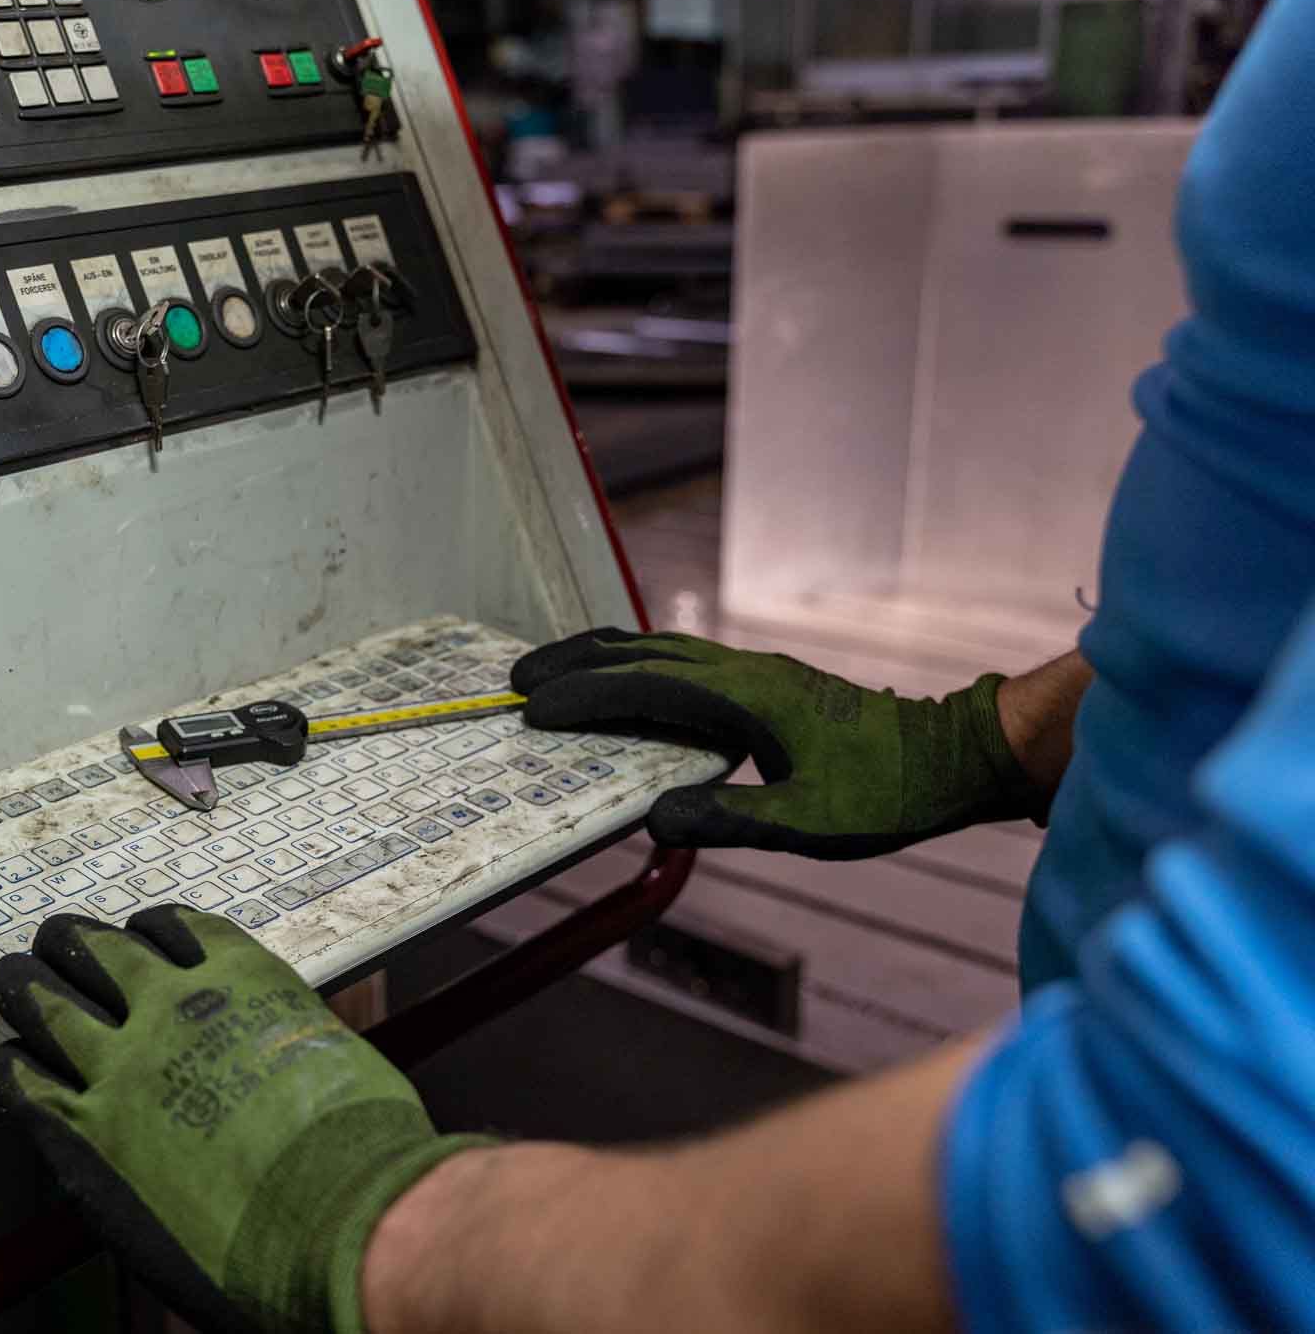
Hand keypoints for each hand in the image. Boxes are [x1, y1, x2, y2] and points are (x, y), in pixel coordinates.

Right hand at [0, 908, 488, 1333]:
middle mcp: (121, 1063)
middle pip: (45, 1002)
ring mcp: (181, 1009)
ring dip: (77, 941)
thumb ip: (120, 1180)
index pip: (22, 1078)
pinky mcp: (242, 975)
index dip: (16, 1061)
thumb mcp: (154, 1241)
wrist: (343, 1218)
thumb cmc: (260, 1259)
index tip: (16, 1054)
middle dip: (25, 985)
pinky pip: (182, 928)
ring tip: (68, 935)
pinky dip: (158, 925)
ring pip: (104, 951)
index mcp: (90, 1138)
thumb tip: (123, 1160)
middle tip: (20, 973)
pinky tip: (153, 927)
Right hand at [511, 630, 1041, 859]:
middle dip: (577, 663)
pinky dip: (638, 668)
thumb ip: (731, 819)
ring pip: (662, 650)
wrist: (954, 757)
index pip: (647, 686)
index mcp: (748, 697)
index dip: (585, 696)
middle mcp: (744, 672)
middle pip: (643, 652)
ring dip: (603, 659)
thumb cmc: (890, 793)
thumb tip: (653, 819)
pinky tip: (628, 690)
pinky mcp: (765, 685)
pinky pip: (683, 664)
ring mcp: (755, 674)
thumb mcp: (811, 823)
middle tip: (518, 679)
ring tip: (555, 674)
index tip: (533, 708)